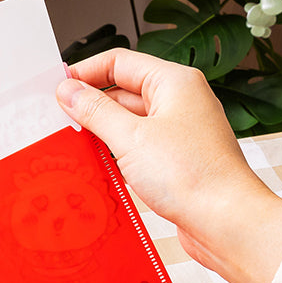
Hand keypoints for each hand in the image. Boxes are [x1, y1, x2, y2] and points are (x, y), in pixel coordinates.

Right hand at [56, 49, 281, 282]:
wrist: (224, 220)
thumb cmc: (191, 175)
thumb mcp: (130, 138)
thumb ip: (95, 111)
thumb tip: (68, 91)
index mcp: (174, 82)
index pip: (120, 62)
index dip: (85, 72)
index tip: (57, 90)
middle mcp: (180, 102)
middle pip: (124, 92)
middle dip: (91, 106)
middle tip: (59, 122)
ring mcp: (179, 132)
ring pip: (130, 122)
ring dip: (102, 133)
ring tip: (75, 146)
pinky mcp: (176, 161)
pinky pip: (139, 148)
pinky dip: (117, 155)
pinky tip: (99, 168)